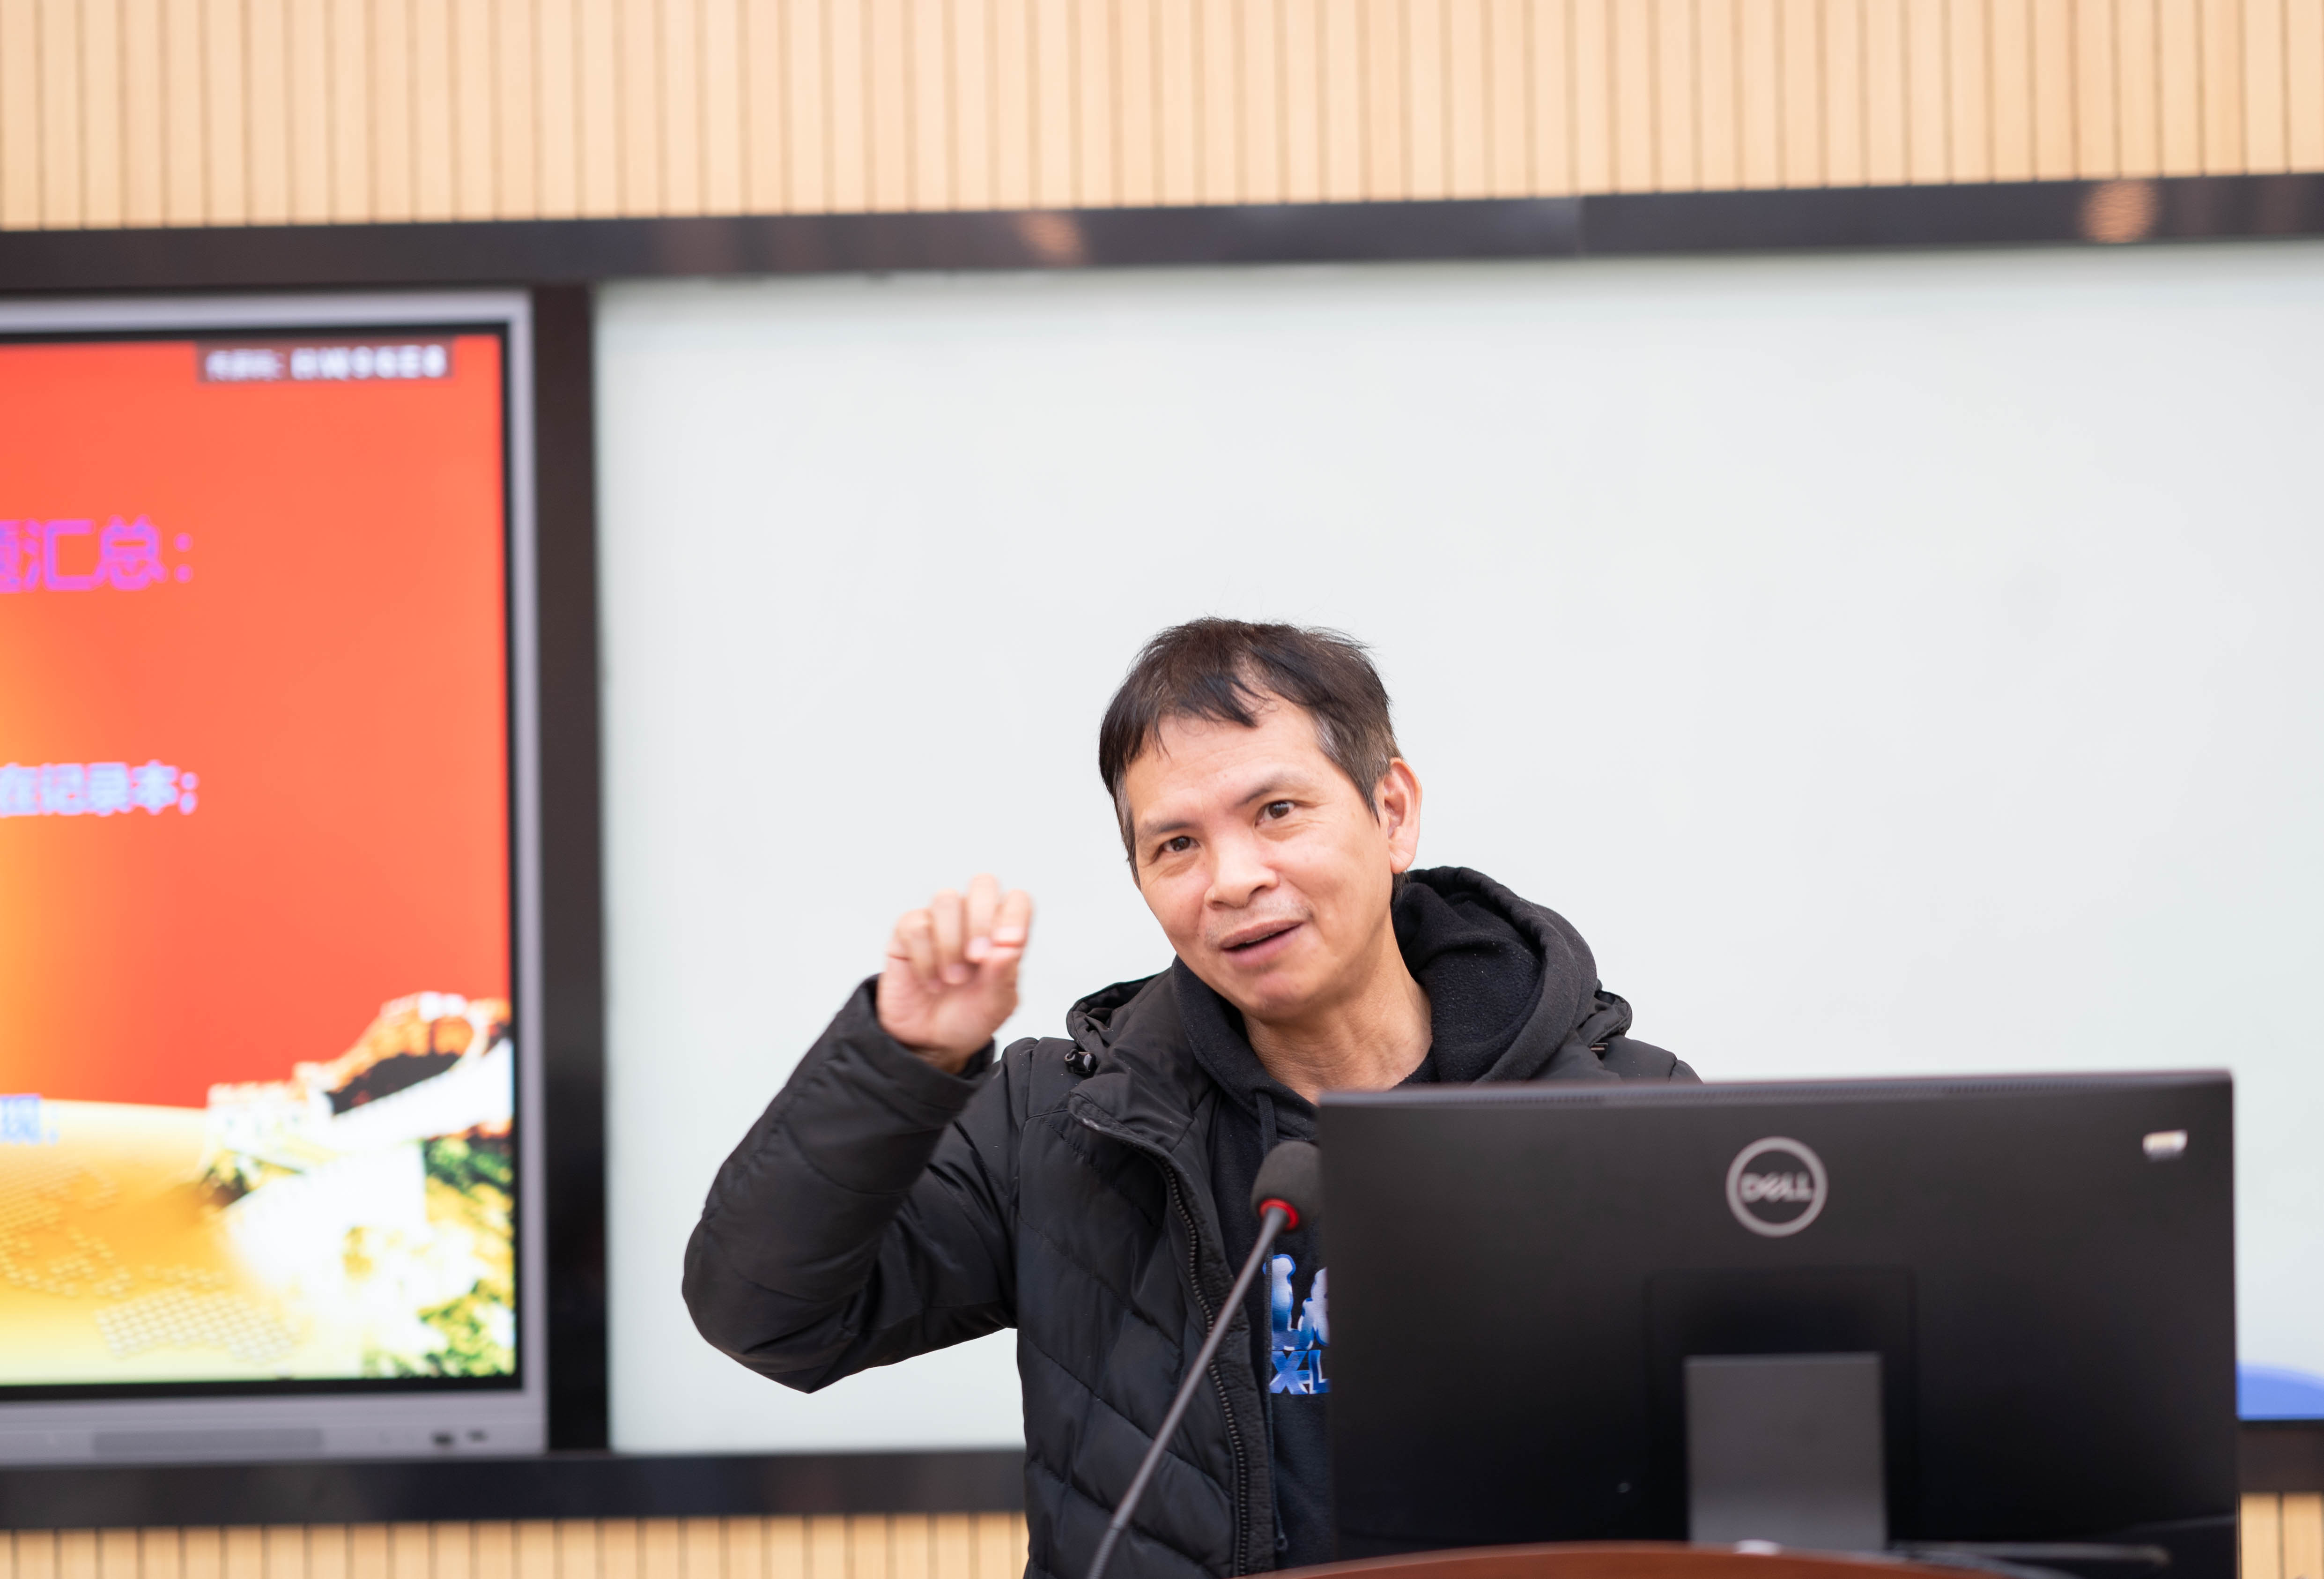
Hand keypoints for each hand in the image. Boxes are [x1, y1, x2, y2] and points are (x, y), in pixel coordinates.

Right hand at [876, 875, 1034, 1071]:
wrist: (930, 1044)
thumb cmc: (967, 1018)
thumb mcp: (996, 1005)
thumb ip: (1005, 975)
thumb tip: (1008, 946)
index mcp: (1001, 934)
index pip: (1016, 900)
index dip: (1015, 915)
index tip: (1008, 945)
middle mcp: (971, 921)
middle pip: (982, 884)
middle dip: (982, 920)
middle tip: (978, 959)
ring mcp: (938, 924)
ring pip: (946, 900)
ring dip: (951, 943)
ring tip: (952, 979)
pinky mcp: (906, 935)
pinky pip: (915, 925)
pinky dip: (925, 957)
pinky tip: (930, 981)